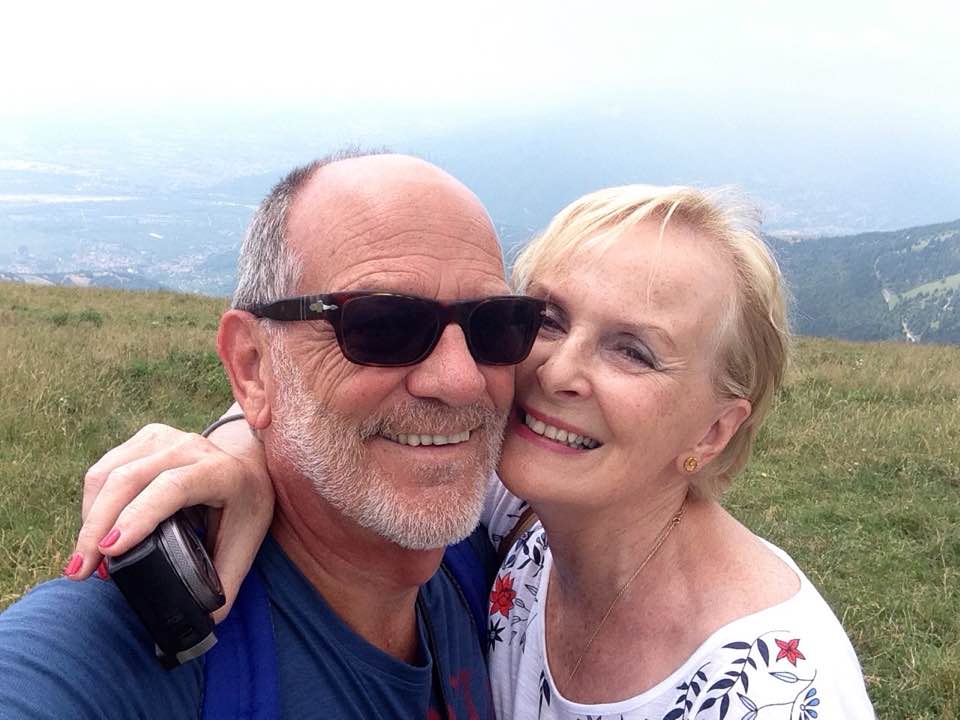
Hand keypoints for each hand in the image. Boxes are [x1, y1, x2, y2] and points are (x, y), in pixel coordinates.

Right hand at [68, 421, 273, 621]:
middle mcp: (191, 447)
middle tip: (81, 572)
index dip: (139, 516)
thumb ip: (227, 579)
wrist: (249, 461)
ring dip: (89, 519)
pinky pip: (104, 470)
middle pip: (129, 480)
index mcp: (222, 472)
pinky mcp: (144, 438)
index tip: (110, 549)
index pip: (173, 487)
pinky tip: (94, 535)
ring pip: (108, 474)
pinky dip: (92, 505)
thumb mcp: (247, 539)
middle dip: (97, 528)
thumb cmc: (246, 504)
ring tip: (85, 562)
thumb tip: (205, 623)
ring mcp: (165, 438)